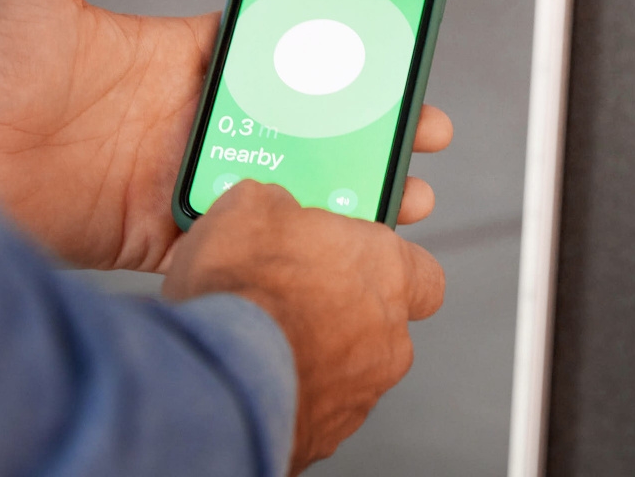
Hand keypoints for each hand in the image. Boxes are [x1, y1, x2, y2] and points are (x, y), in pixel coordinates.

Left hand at [0, 0, 452, 271]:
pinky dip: (293, 237)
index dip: (336, 53)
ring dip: (346, 185)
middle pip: (302, 118)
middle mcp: (193, 115)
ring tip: (404, 189)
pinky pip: (242, 234)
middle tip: (420, 125)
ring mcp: (184, 173)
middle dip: (365, 123)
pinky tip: (340, 236)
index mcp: (180, 57)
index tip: (386, 52)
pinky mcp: (165, 231)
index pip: (278, 51)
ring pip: (287, 178)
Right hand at [163, 180, 444, 473]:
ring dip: (322, 348)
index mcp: (386, 267)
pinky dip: (296, 386)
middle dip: (351, 306)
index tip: (355, 254)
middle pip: (386, 318)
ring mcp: (363, 387)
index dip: (391, 263)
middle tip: (305, 292)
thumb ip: (281, 204)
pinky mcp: (328, 431)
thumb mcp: (252, 206)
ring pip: (354, 363)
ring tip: (270, 333)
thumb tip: (272, 206)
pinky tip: (259, 369)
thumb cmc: (243, 287)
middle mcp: (388, 330)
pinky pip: (319, 400)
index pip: (421, 269)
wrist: (213, 376)